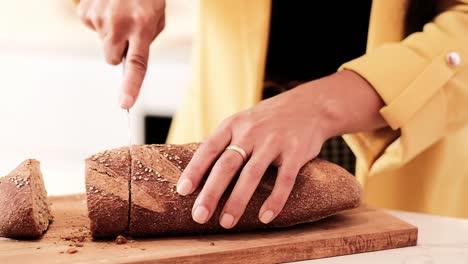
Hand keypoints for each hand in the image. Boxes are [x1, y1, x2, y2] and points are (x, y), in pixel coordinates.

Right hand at [77, 0, 165, 108]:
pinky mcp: (85, 11)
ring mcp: (99, 17)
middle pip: (112, 59)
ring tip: (119, 12)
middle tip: (128, 31)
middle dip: (119, 52)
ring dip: (111, 34)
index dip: (131, 86)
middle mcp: (119, 24)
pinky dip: (100, 22)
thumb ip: (145, 40)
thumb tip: (126, 57)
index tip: (125, 104)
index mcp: (141, 27)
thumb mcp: (157, 17)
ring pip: (103, 44)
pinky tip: (108, 7)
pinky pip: (92, 29)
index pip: (137, 64)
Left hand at [176, 70, 385, 228]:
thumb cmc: (268, 120)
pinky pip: (284, 179)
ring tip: (227, 223)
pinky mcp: (296, 152)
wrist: (310, 106)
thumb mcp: (242, 121)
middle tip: (199, 216)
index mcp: (233, 125)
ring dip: (238, 200)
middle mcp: (251, 132)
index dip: (194, 170)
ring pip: (252, 174)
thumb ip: (223, 141)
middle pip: (226, 165)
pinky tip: (265, 217)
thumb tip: (197, 167)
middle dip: (211, 192)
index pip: (208, 148)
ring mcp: (274, 141)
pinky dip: (275, 199)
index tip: (182, 191)